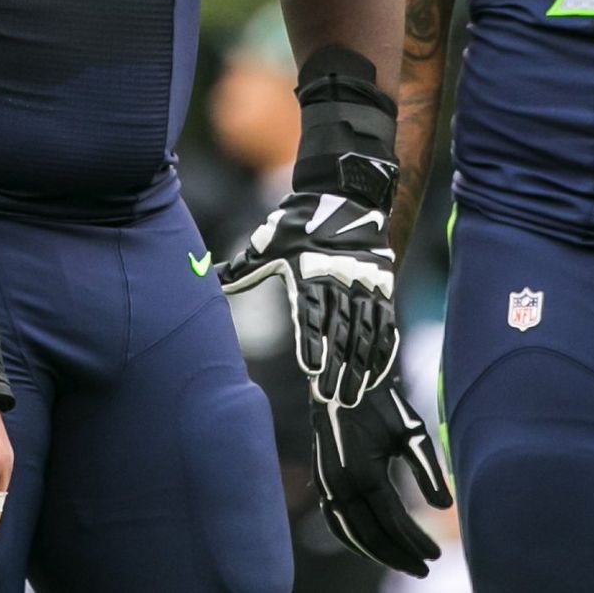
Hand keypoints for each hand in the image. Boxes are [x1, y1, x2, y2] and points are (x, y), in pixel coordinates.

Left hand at [217, 177, 398, 407]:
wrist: (344, 196)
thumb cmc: (298, 223)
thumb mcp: (268, 244)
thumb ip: (243, 268)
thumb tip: (208, 275)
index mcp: (310, 274)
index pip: (311, 316)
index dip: (312, 344)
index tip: (310, 370)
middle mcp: (340, 283)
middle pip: (340, 332)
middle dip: (336, 368)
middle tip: (331, 398)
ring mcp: (365, 287)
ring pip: (364, 335)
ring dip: (359, 368)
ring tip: (352, 396)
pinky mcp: (383, 288)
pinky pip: (385, 325)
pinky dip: (382, 351)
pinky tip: (377, 374)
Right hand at [310, 380, 451, 576]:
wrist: (340, 381)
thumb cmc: (380, 404)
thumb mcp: (411, 430)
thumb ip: (427, 469)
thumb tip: (445, 507)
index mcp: (362, 470)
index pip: (392, 519)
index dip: (414, 540)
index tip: (436, 554)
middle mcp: (339, 481)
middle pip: (371, 532)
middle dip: (399, 554)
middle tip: (424, 568)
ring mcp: (325, 482)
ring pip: (350, 531)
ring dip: (376, 552)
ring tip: (403, 563)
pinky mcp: (321, 481)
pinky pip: (334, 520)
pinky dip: (352, 539)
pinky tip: (370, 547)